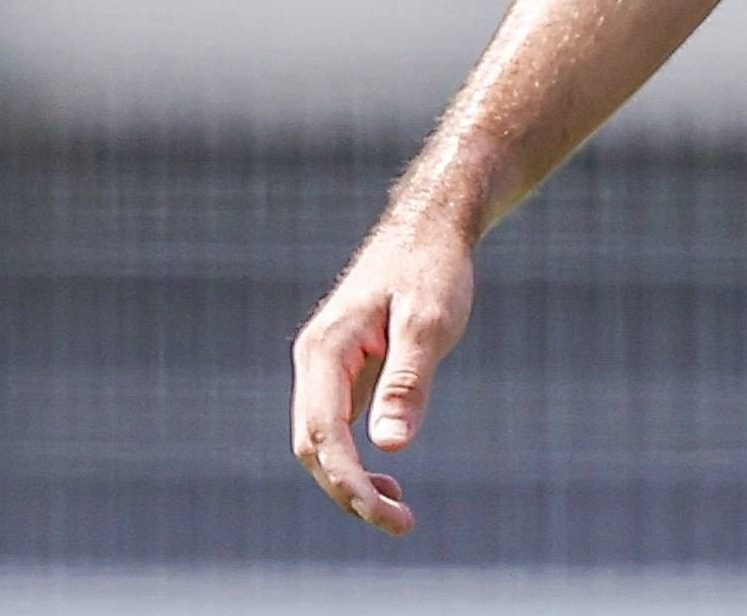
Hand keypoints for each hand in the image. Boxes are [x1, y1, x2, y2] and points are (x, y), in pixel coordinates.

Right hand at [290, 218, 475, 535]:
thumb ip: (408, 380)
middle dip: (349, 490)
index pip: (324, 435)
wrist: (431, 225)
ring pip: (322, 440)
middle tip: (400, 521)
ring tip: (397, 510)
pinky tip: (387, 475)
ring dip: (350, 480)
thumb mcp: (429, 321)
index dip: (350, 482)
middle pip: (314, 446)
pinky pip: (337, 426)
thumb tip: (390, 446)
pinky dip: (356, 458)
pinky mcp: (345, 369)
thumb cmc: (432, 267)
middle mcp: (315, 360)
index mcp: (325, 349)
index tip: (388, 513)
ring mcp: (327, 365)